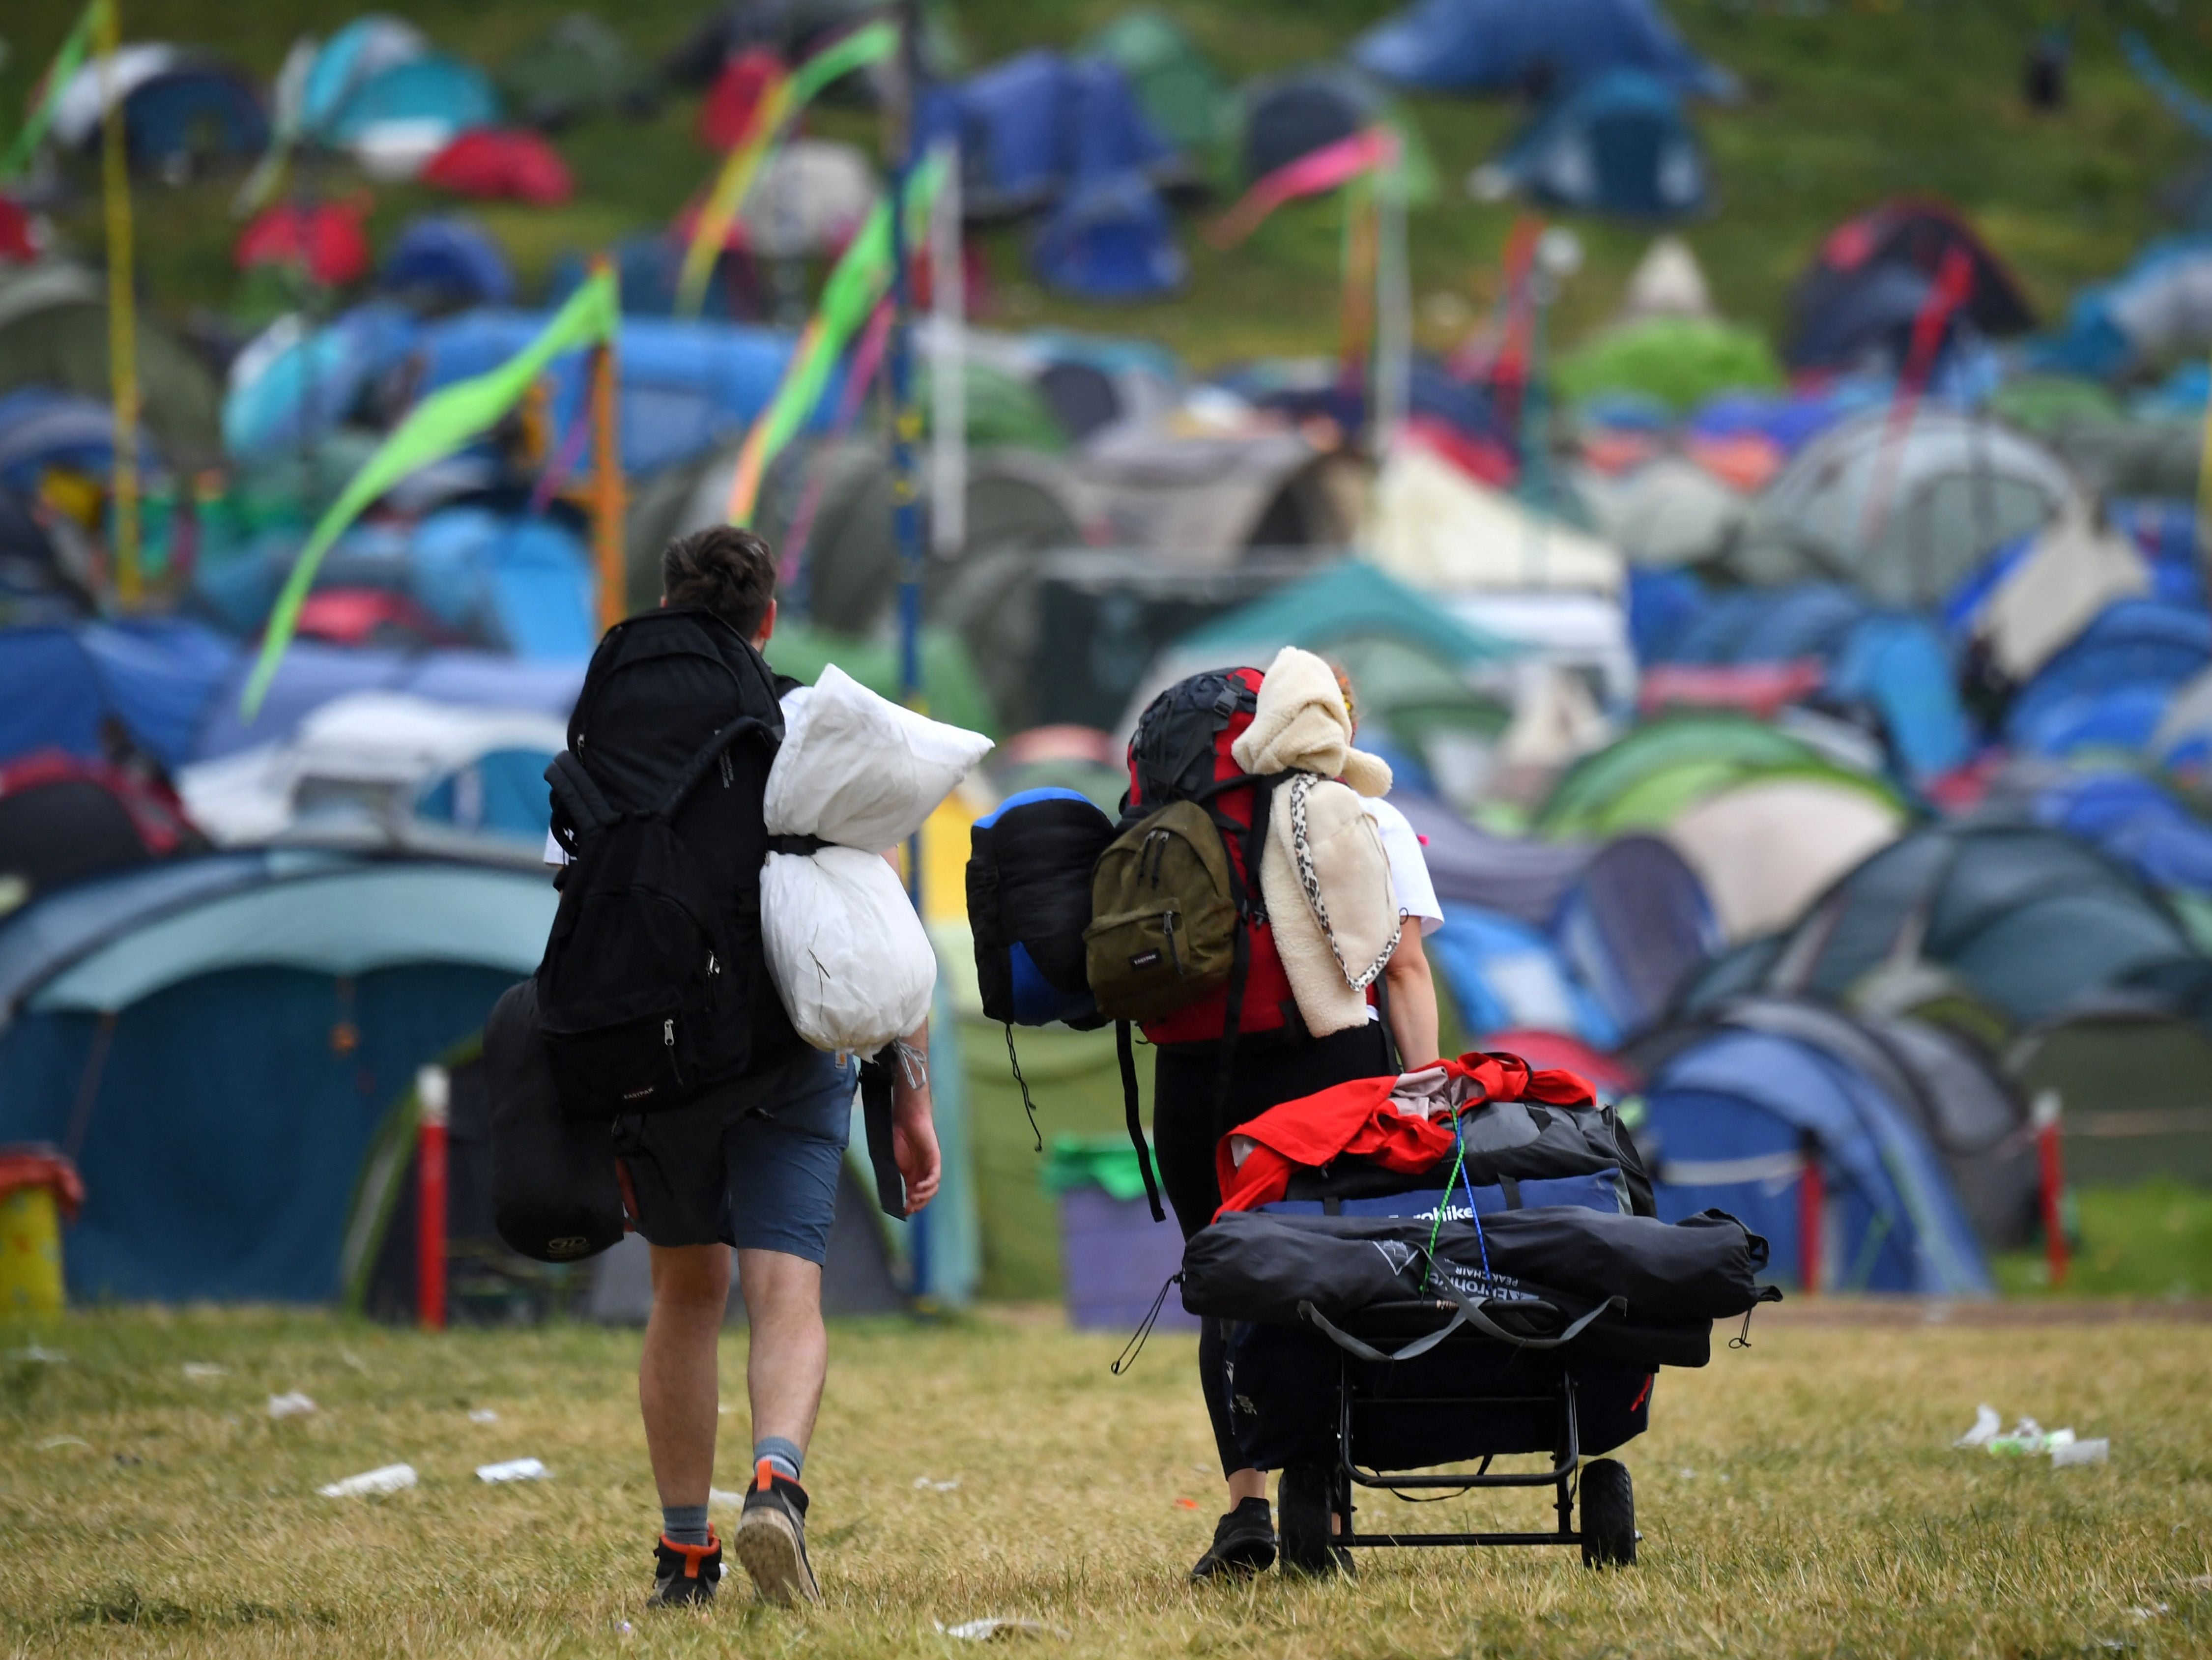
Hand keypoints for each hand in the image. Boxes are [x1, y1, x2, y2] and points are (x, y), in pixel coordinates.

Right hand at [891, 1075, 941, 1212]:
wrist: (906, 1119)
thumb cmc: (897, 1136)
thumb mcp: (892, 1160)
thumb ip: (892, 1174)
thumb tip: (888, 1192)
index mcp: (912, 1174)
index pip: (914, 1195)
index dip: (910, 1205)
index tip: (903, 1212)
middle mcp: (922, 1172)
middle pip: (924, 1195)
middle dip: (917, 1204)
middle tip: (908, 1209)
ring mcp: (930, 1166)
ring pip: (931, 1189)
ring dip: (922, 1197)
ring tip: (912, 1199)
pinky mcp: (935, 1159)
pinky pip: (935, 1177)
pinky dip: (928, 1185)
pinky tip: (918, 1189)